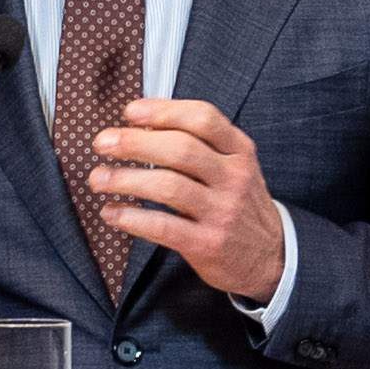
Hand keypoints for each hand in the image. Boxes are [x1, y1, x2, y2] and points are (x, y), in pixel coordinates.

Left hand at [82, 96, 287, 300]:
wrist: (272, 257)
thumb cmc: (238, 204)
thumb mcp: (234, 167)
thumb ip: (200, 145)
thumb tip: (140, 125)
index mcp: (239, 151)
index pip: (202, 118)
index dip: (162, 111)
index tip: (130, 112)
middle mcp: (234, 178)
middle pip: (180, 148)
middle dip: (133, 142)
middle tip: (102, 143)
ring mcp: (223, 212)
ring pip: (167, 186)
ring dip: (124, 179)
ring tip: (97, 178)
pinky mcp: (208, 244)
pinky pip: (162, 226)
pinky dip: (130, 218)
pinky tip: (111, 212)